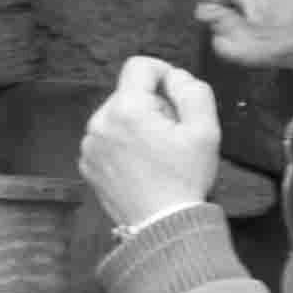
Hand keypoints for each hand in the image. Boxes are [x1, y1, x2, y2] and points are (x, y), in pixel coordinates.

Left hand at [79, 56, 226, 234]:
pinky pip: (106, 139)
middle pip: (128, 93)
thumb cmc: (185, 179)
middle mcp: (99, 122)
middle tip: (172, 134)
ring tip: (156, 153)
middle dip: (152, 105)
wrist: (162, 226)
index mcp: (127, 109)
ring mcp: (89, 145)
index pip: (139, 66)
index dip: (163, 73)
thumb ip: (192, 91)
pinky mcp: (87, 164)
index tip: (176, 94)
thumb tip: (174, 76)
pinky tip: (141, 166)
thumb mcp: (205, 130)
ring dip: (136, 125)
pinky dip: (122, 144)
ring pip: (116, 116)